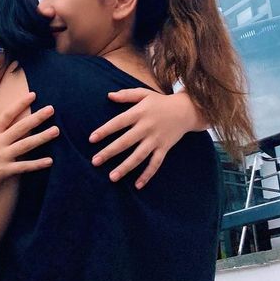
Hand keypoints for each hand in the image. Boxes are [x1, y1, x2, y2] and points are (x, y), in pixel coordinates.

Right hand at [0, 92, 57, 203]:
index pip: (7, 115)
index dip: (19, 104)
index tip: (33, 94)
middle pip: (20, 128)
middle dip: (36, 118)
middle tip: (52, 108)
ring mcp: (1, 157)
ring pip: (25, 145)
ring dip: (41, 137)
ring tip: (56, 130)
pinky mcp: (4, 171)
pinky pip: (23, 167)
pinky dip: (36, 164)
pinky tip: (50, 160)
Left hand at [89, 88, 206, 188]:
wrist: (188, 110)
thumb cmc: (160, 102)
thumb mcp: (144, 94)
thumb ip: (126, 95)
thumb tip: (109, 95)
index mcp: (139, 113)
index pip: (118, 122)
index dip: (105, 130)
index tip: (91, 139)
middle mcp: (147, 127)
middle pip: (126, 141)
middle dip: (109, 152)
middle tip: (94, 162)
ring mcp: (156, 139)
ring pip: (139, 156)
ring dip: (125, 167)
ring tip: (112, 177)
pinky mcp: (165, 148)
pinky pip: (156, 163)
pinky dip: (147, 174)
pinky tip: (137, 185)